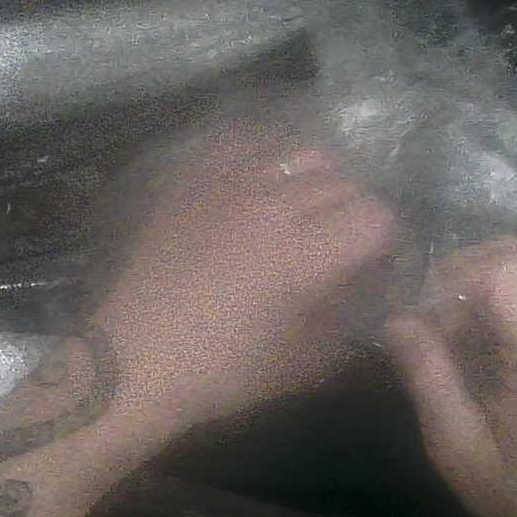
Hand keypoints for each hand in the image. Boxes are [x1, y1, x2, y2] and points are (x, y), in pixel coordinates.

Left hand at [94, 127, 393, 439]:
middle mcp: (271, 204)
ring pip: (300, 154)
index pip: (377, 216)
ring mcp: (226, 185)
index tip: (372, 268)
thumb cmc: (219, 373)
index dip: (385, 243)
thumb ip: (347, 319)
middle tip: (340, 247)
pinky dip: (264, 156)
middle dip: (354, 214)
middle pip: (344, 183)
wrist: (131, 362)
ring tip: (302, 213)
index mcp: (305, 253)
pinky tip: (262, 182)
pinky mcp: (190, 183)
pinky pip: (241, 143)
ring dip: (316, 181)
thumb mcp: (303, 362)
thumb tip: (365, 290)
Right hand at [384, 236, 516, 516]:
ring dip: (476, 291)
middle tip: (429, 329)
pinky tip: (479, 349)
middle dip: (458, 278)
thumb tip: (393, 319)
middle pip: (511, 255)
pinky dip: (498, 302)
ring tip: (452, 344)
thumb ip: (426, 373)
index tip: (418, 324)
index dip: (448, 282)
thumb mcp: (455, 442)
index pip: (499, 269)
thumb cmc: (515, 487)